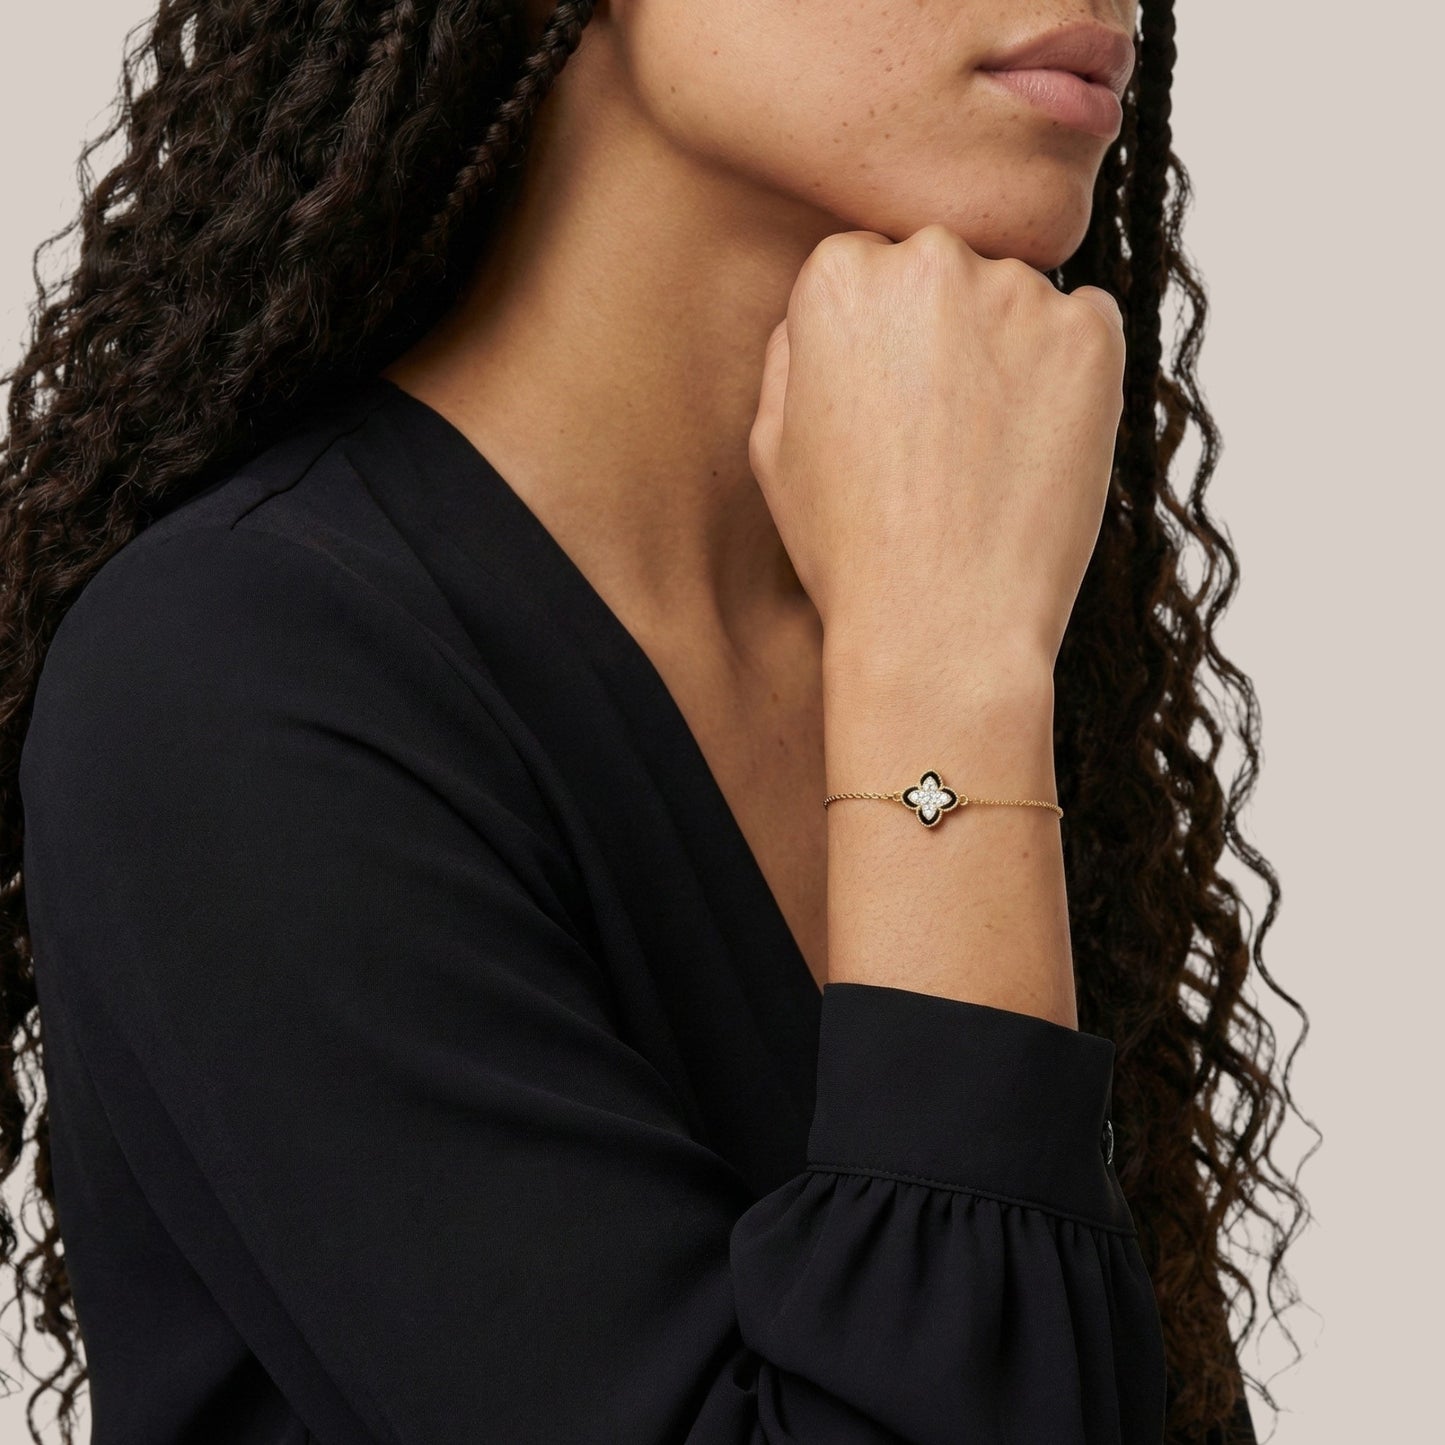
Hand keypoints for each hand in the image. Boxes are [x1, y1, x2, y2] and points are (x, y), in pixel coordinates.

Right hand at [749, 223, 1124, 676]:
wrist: (942, 623)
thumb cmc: (848, 547)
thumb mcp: (772, 445)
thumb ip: (792, 351)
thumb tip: (822, 312)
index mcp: (839, 278)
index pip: (866, 266)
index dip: (878, 342)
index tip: (887, 404)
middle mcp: (929, 260)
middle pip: (943, 270)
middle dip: (941, 332)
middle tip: (936, 432)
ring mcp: (1019, 293)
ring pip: (1014, 301)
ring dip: (1005, 353)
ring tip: (984, 456)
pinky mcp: (1091, 335)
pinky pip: (1083, 328)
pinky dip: (1066, 375)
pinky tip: (1033, 447)